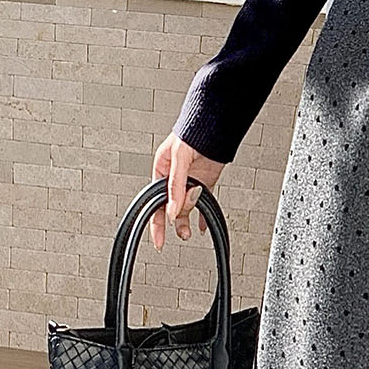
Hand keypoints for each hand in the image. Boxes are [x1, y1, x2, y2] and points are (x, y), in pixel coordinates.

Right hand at [149, 134, 225, 250]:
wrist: (213, 128)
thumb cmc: (190, 136)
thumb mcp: (178, 160)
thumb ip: (176, 186)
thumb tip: (174, 211)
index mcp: (161, 172)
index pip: (155, 202)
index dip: (157, 222)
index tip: (158, 240)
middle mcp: (174, 180)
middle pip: (171, 207)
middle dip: (175, 223)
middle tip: (181, 235)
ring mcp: (190, 183)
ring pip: (185, 208)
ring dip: (187, 221)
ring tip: (189, 232)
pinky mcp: (205, 184)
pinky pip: (202, 204)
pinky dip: (201, 216)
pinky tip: (201, 227)